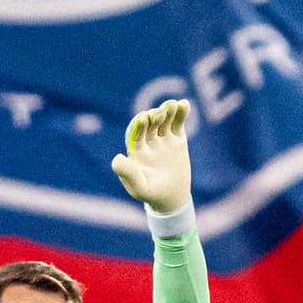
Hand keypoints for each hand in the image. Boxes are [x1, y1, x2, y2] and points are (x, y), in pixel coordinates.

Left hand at [109, 97, 193, 213]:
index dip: (139, 125)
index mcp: (136, 149)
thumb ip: (127, 173)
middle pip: (151, 124)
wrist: (171, 198)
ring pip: (165, 121)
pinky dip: (181, 113)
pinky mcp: (177, 139)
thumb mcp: (138, 187)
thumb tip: (117, 157)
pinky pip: (178, 123)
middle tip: (160, 113)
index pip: (136, 133)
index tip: (143, 118)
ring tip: (172, 104)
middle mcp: (148, 140)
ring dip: (167, 111)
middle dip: (155, 117)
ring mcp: (163, 138)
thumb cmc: (151, 194)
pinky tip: (184, 104)